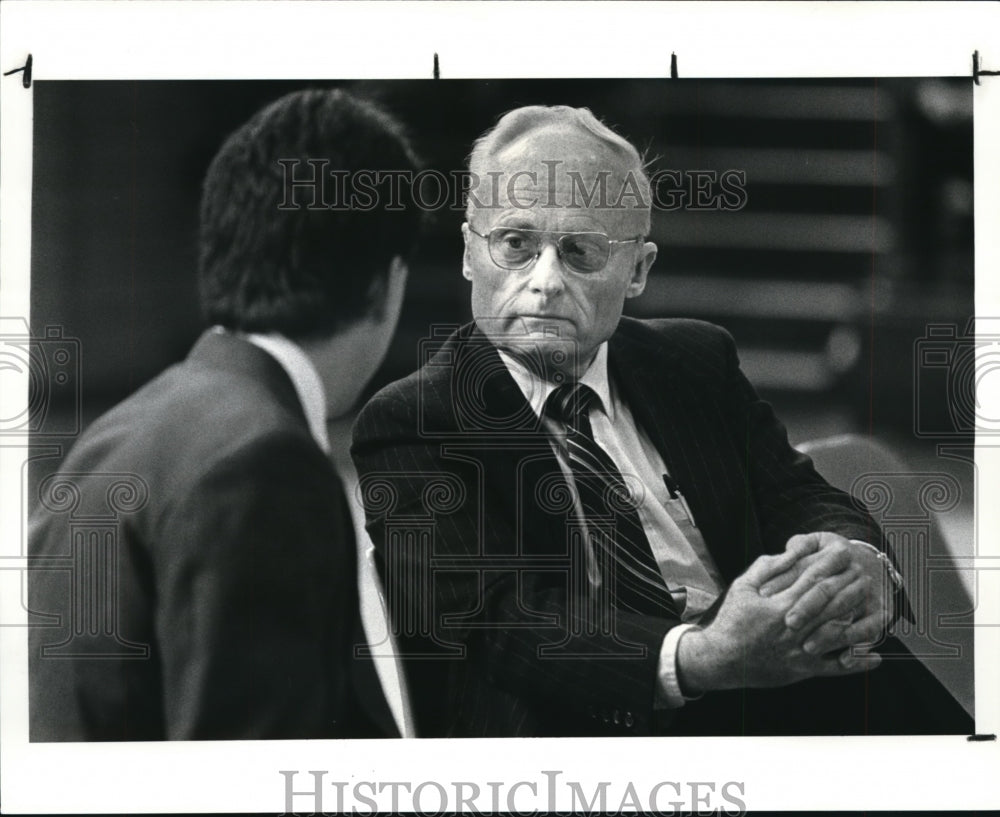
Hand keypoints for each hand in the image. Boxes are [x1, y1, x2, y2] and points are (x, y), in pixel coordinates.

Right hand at [676, 538, 881, 695]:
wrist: (720, 660)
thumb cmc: (731, 621)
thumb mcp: (742, 587)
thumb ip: (766, 569)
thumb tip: (790, 552)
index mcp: (778, 606)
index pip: (812, 580)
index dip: (831, 565)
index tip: (846, 552)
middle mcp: (793, 629)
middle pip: (831, 604)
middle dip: (851, 586)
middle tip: (866, 573)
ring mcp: (800, 651)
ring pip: (839, 634)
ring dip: (861, 620)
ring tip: (878, 608)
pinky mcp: (803, 670)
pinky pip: (835, 669)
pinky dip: (857, 664)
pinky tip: (876, 657)